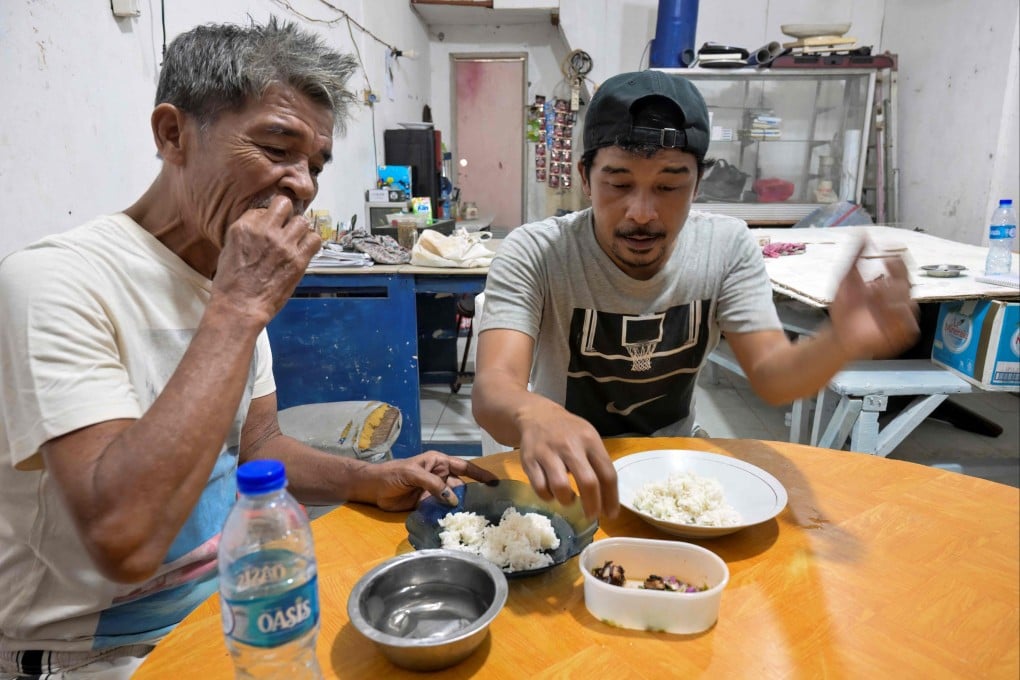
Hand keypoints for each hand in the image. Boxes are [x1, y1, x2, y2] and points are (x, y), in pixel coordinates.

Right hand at [212, 195, 321, 322]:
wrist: (240, 306)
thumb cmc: (231, 283)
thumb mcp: (229, 250)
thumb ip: (246, 234)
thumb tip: (262, 226)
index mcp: (244, 227)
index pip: (263, 208)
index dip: (268, 218)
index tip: (269, 228)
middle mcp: (264, 231)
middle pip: (284, 205)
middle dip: (286, 215)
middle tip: (286, 228)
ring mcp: (283, 244)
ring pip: (302, 221)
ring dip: (300, 230)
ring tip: (295, 242)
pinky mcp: (298, 259)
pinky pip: (315, 239)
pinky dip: (311, 243)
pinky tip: (304, 251)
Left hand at [366, 451, 497, 511]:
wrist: (373, 488)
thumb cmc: (392, 474)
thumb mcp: (412, 474)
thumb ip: (432, 484)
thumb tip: (452, 499)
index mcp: (439, 462)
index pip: (464, 467)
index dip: (480, 474)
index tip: (495, 482)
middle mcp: (440, 476)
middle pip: (460, 486)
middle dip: (472, 495)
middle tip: (485, 508)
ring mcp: (434, 491)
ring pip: (452, 499)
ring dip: (460, 508)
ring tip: (473, 518)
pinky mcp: (427, 505)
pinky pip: (441, 510)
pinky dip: (447, 516)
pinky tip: (455, 523)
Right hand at [516, 404, 618, 519]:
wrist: (536, 415)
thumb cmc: (568, 432)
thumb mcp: (588, 438)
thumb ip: (598, 463)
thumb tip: (608, 499)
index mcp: (590, 441)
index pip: (607, 473)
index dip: (611, 498)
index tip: (611, 514)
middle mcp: (570, 446)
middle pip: (587, 482)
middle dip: (592, 505)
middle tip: (591, 516)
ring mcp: (548, 452)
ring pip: (560, 487)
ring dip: (566, 500)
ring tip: (568, 500)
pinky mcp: (529, 460)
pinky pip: (540, 487)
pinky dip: (547, 497)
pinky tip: (551, 494)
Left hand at [828, 241, 919, 358]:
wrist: (838, 334)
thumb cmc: (845, 308)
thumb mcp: (846, 280)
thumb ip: (855, 257)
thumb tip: (863, 234)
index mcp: (889, 285)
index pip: (901, 270)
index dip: (898, 263)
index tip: (889, 257)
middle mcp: (899, 300)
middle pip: (906, 287)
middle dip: (893, 284)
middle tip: (875, 286)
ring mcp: (902, 318)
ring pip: (909, 306)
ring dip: (892, 302)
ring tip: (873, 302)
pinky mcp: (902, 335)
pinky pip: (908, 327)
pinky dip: (897, 321)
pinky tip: (881, 318)